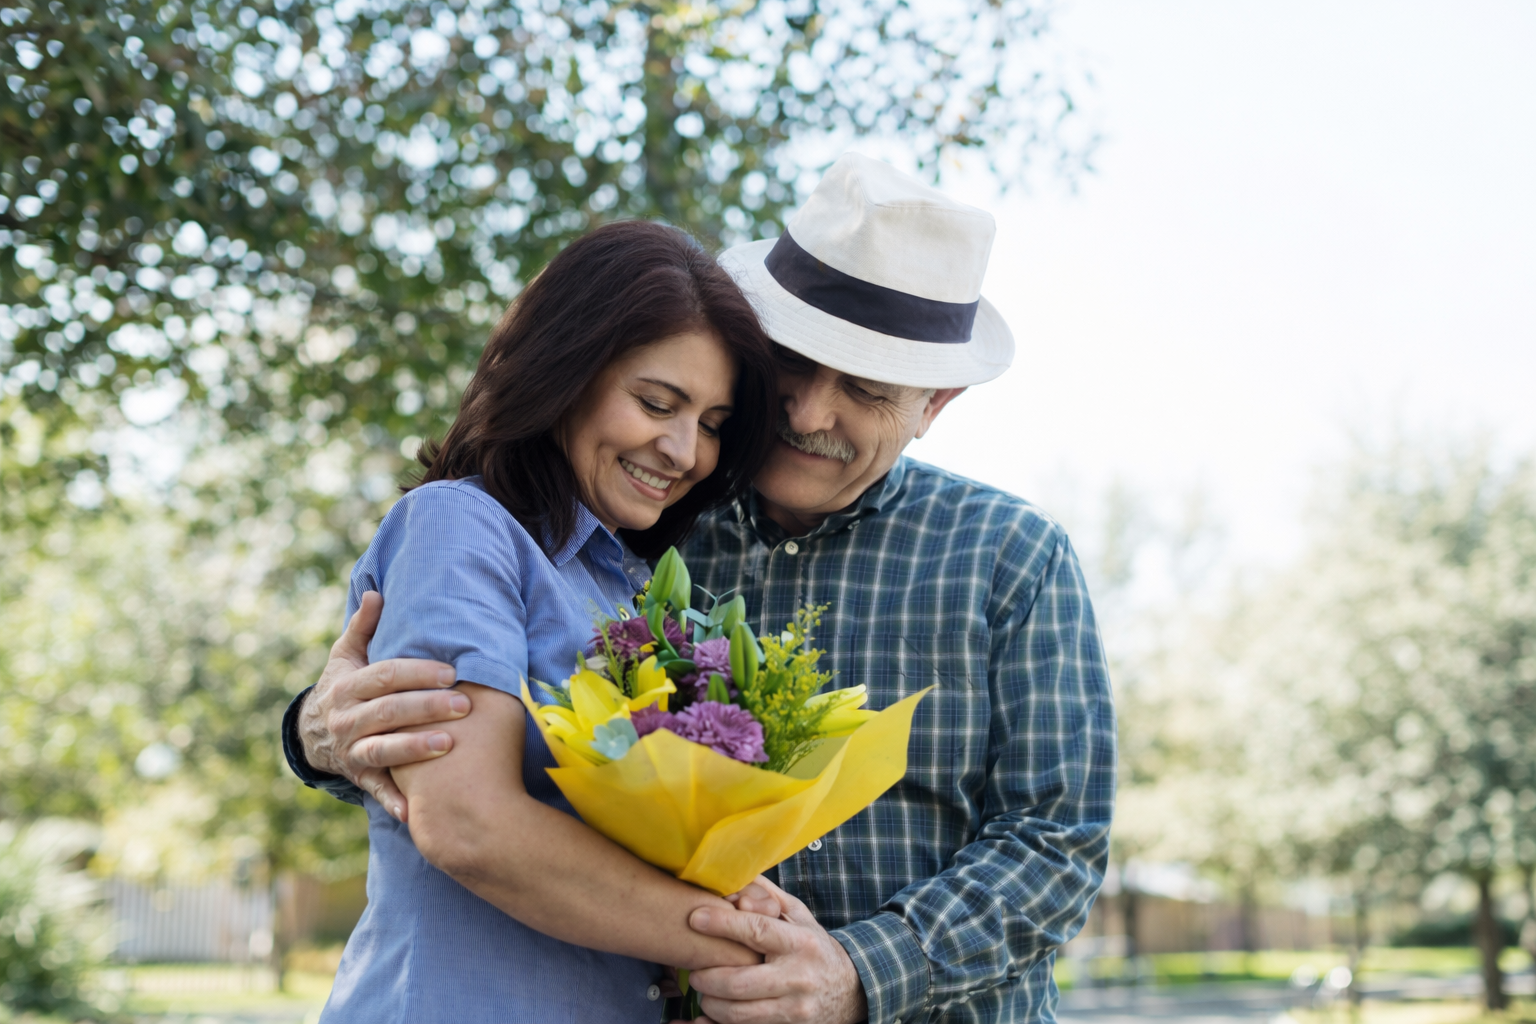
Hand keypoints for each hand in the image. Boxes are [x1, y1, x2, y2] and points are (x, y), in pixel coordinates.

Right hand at [299, 591, 465, 819]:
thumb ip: (364, 627)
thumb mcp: (345, 655)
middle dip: (426, 708)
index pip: (384, 676)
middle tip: (465, 705)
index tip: (451, 672)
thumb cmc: (344, 685)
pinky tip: (416, 810)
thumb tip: (376, 592)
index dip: (417, 673)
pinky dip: (394, 801)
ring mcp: (351, 750)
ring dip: (415, 749)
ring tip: (449, 744)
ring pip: (382, 750)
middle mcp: (347, 719)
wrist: (312, 735)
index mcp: (347, 686)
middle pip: (388, 712)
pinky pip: (377, 790)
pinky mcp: (358, 777)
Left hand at [679, 876, 866, 1023]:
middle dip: (708, 978)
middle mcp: (798, 977)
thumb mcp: (798, 916)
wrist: (850, 990)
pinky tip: (705, 1018)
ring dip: (711, 1003)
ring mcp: (794, 1009)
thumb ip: (767, 896)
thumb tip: (734, 877)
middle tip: (693, 971)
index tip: (695, 918)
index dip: (723, 925)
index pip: (757, 931)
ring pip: (739, 1014)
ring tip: (704, 992)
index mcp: (799, 943)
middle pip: (740, 982)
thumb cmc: (814, 947)